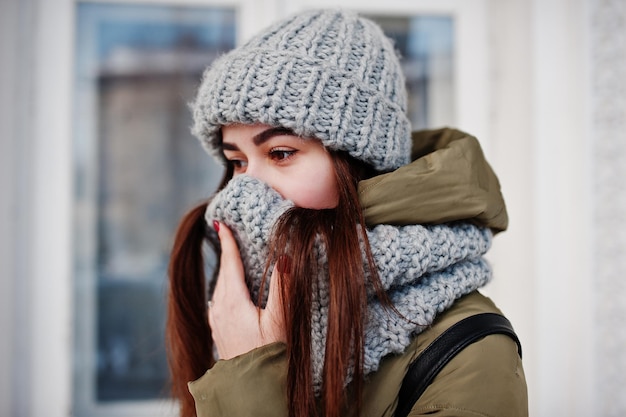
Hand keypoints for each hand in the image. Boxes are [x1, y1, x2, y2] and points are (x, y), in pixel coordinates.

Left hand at [208, 221, 285, 359]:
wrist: (251, 387)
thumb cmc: (269, 355)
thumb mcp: (279, 321)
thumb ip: (282, 288)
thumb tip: (284, 257)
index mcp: (234, 302)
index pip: (230, 265)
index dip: (227, 243)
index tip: (221, 224)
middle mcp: (220, 308)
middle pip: (223, 273)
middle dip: (226, 252)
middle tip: (228, 232)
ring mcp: (217, 320)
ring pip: (219, 286)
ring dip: (225, 269)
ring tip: (231, 254)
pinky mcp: (218, 330)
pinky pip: (218, 299)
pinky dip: (224, 285)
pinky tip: (229, 287)